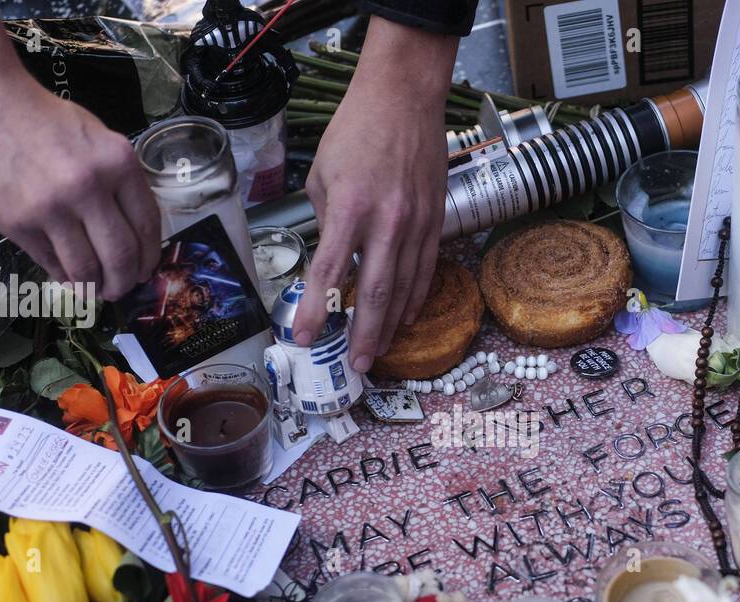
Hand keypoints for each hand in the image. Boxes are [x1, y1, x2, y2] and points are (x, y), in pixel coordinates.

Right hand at [0, 74, 159, 300]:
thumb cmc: (39, 117)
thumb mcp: (94, 137)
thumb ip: (117, 179)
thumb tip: (133, 230)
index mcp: (118, 163)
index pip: (147, 226)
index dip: (148, 258)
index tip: (144, 271)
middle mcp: (90, 187)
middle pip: (121, 256)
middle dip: (124, 282)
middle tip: (119, 289)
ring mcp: (52, 208)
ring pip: (86, 268)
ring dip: (94, 288)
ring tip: (94, 290)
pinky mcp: (19, 223)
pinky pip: (51, 263)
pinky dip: (63, 276)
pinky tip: (67, 276)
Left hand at [292, 18, 457, 371]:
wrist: (404, 97)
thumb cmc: (356, 130)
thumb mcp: (322, 173)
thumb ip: (325, 220)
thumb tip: (331, 257)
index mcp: (350, 208)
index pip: (329, 273)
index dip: (315, 312)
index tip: (303, 340)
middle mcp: (387, 221)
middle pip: (376, 293)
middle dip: (364, 335)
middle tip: (357, 365)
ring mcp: (416, 223)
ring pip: (405, 288)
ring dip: (390, 326)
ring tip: (378, 352)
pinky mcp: (436, 220)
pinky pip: (425, 270)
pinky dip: (414, 298)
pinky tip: (403, 318)